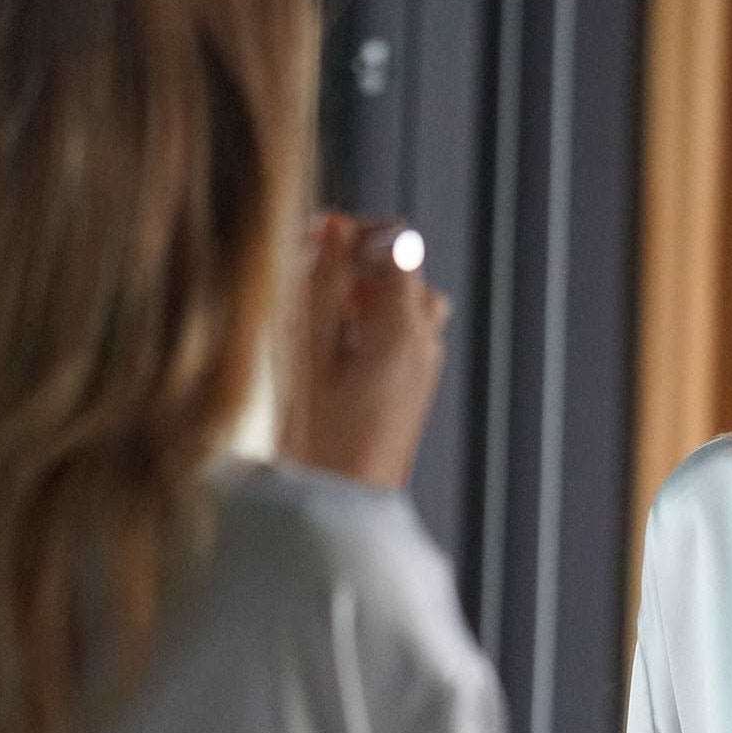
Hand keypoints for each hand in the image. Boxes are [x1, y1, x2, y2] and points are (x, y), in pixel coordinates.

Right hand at [279, 213, 450, 489]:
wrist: (342, 504)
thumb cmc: (318, 434)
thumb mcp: (306, 351)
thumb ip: (322, 284)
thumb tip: (333, 229)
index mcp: (402, 326)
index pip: (397, 244)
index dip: (354, 233)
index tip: (314, 238)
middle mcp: (424, 341)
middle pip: (404, 270)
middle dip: (358, 262)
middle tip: (309, 273)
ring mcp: (425, 366)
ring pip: (406, 302)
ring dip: (367, 294)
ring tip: (322, 315)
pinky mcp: (416, 387)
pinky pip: (405, 334)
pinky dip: (374, 324)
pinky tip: (335, 349)